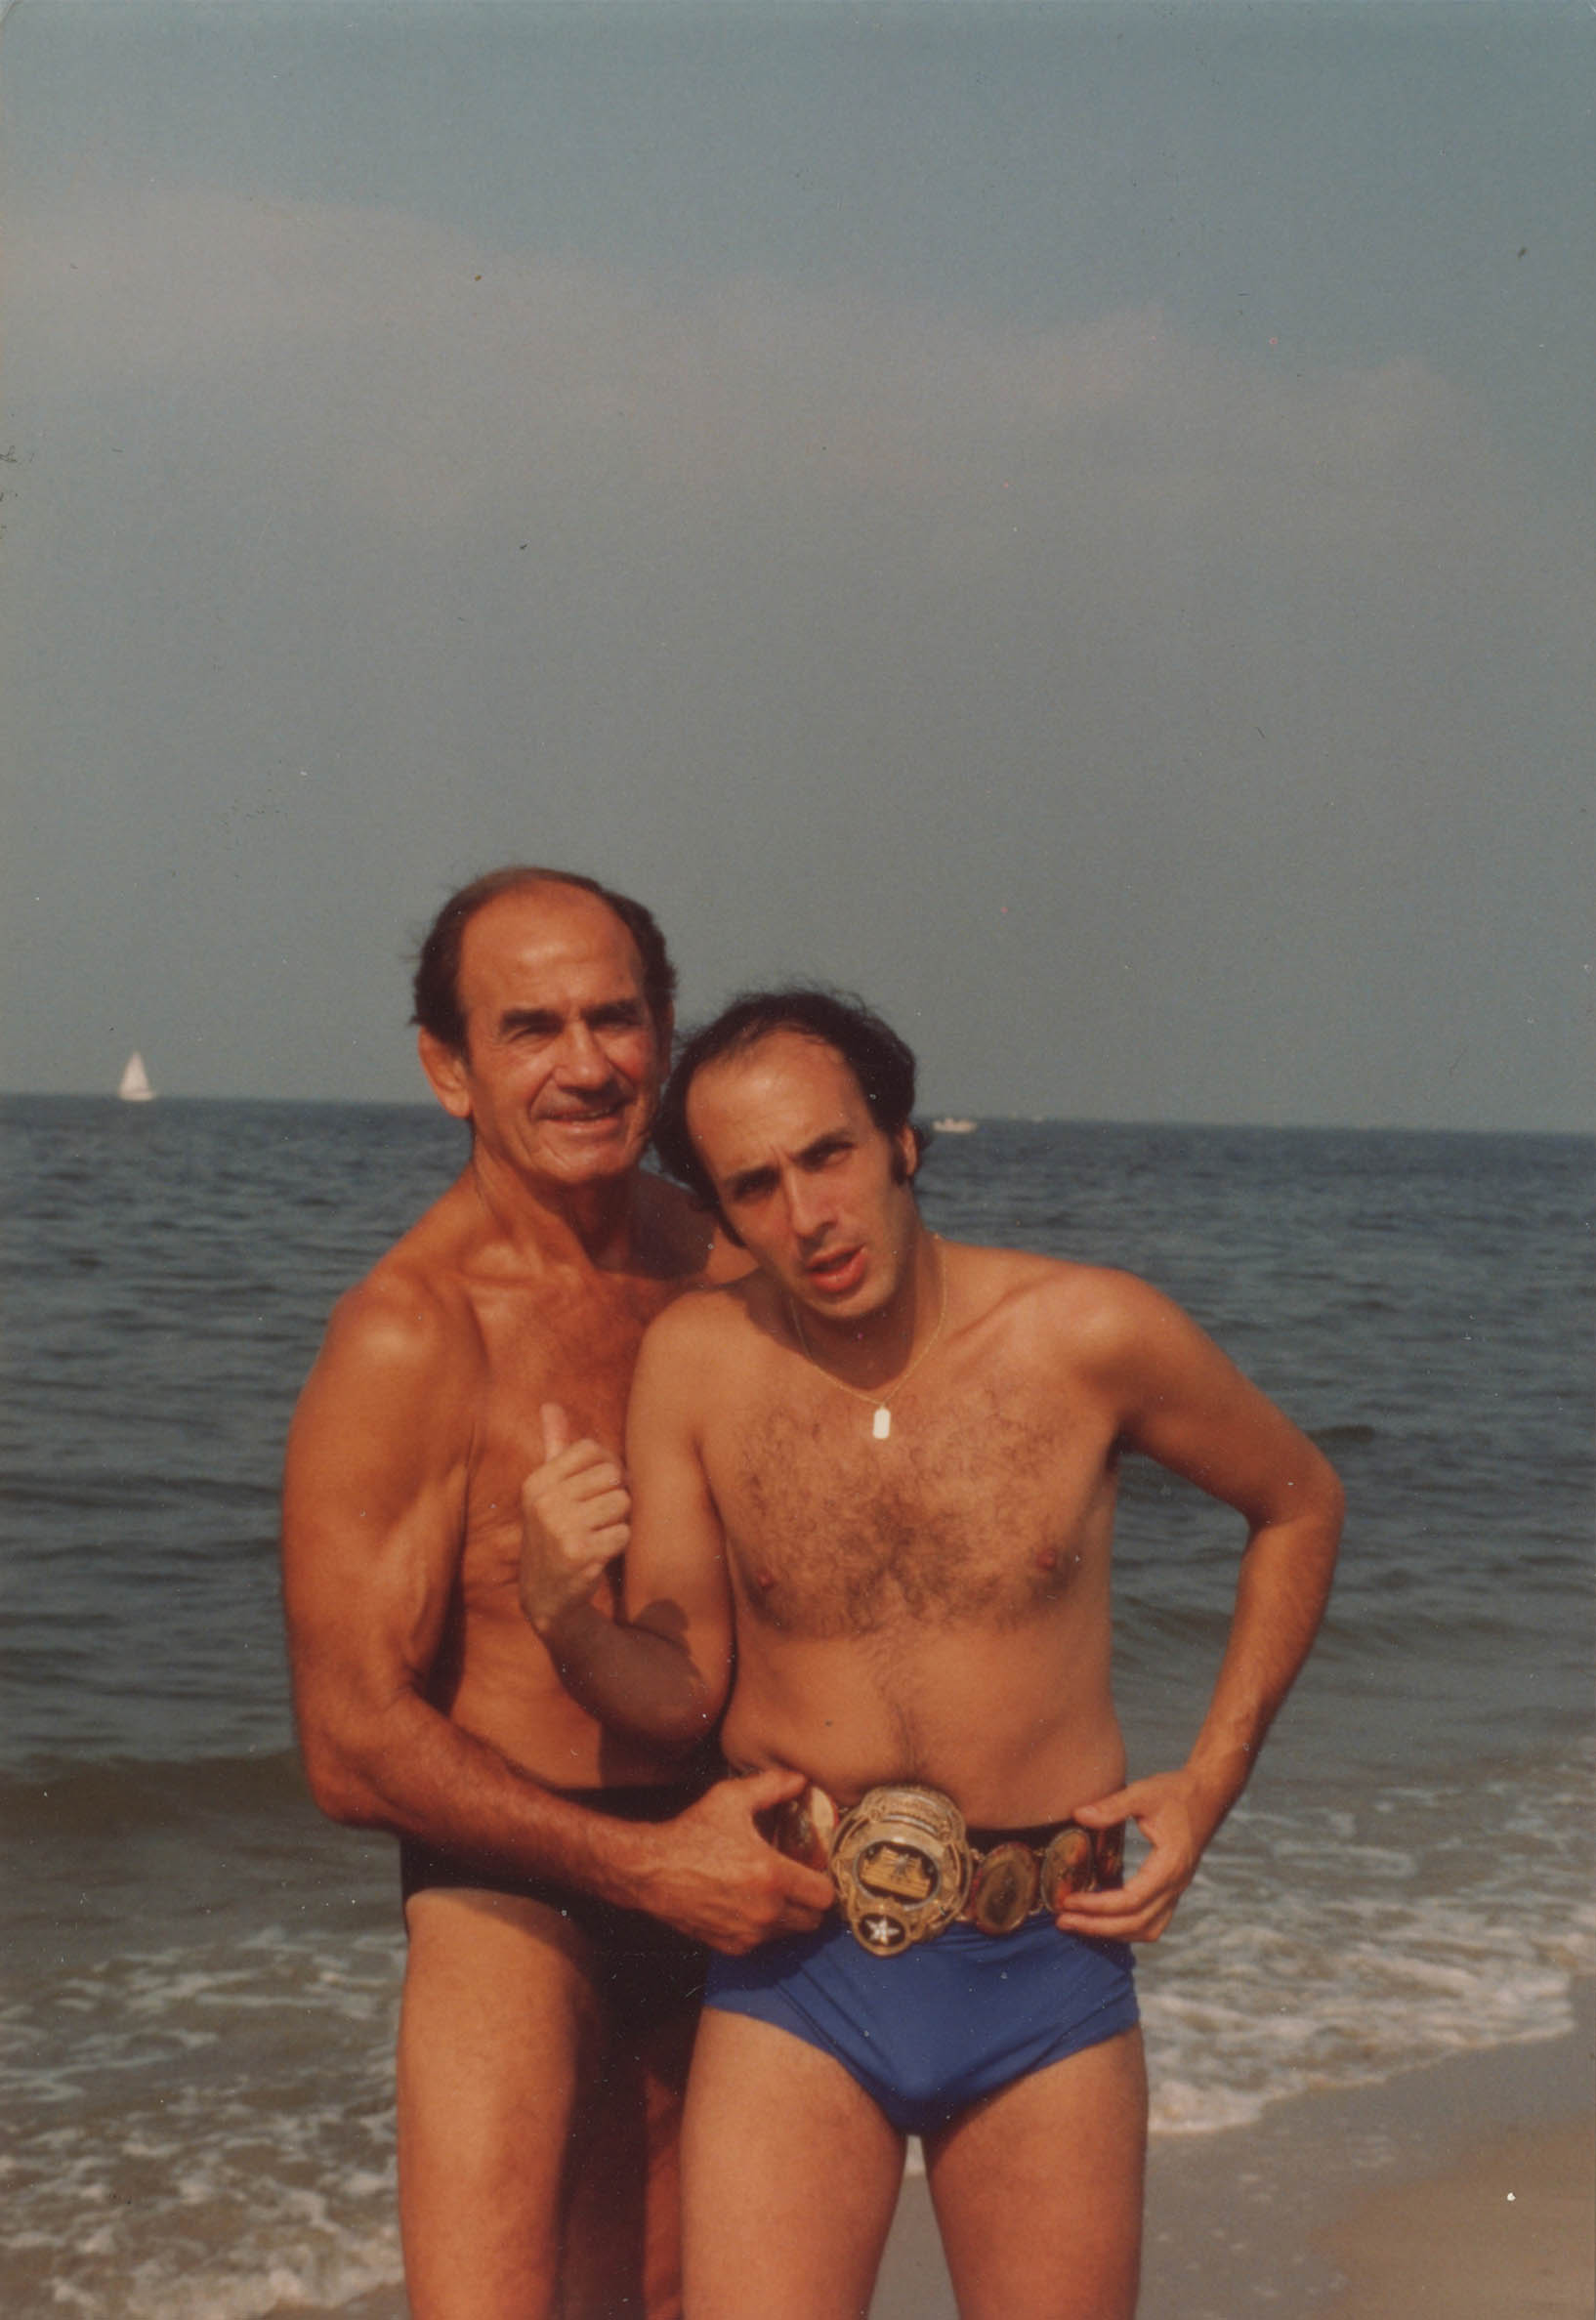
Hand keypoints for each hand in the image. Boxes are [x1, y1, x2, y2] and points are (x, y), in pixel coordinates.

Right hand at [519, 1403, 629, 1634]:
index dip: (605, 1467)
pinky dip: (618, 1544)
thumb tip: (550, 1404)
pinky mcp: (580, 1555)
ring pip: (622, 1503)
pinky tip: (598, 1554)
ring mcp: (560, 1529)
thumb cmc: (555, 1532)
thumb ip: (554, 1445)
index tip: (594, 1489)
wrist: (545, 1595)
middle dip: (614, 1496)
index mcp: (537, 1482)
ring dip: (617, 1521)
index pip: (593, 1449)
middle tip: (597, 1518)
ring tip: (596, 1535)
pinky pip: (624, 1533)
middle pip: (613, 1475)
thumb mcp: (547, 1489)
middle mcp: (544, 1503)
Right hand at [632, 1770, 836, 1954]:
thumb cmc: (691, 1833)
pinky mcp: (732, 1946)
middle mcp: (765, 1911)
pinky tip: (750, 1903)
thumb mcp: (731, 1799)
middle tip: (798, 1880)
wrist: (650, 1870)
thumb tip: (801, 1779)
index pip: (825, 1895)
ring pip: (790, 1933)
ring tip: (773, 1890)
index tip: (814, 1868)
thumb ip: (772, 1786)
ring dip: (789, 1915)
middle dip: (810, 1900)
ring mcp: (748, 1933)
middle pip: (814, 1920)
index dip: (824, 1880)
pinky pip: (764, 1942)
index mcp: (772, 1875)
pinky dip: (764, 1927)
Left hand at [1053, 1768, 1228, 1943]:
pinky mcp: (1173, 1889)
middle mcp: (1175, 1885)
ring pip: (1146, 1929)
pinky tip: (1103, 1920)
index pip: (1131, 1900)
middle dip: (1097, 1926)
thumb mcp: (1143, 1792)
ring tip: (1078, 1924)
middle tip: (1063, 1921)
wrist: (1208, 1794)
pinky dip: (1127, 1928)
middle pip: (1136, 1923)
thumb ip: (1112, 1806)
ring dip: (1112, 1932)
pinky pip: (1152, 1922)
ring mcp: (1177, 1890)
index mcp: (1169, 1866)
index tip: (1069, 1901)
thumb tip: (1078, 1815)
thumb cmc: (1176, 1792)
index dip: (1098, 1906)